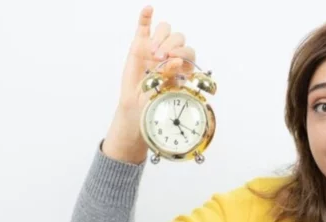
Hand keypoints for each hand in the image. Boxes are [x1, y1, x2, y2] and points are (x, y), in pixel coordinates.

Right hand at [103, 5, 196, 162]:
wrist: (136, 107)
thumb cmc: (155, 101)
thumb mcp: (165, 91)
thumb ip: (171, 76)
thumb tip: (177, 61)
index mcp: (183, 64)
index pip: (188, 51)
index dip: (183, 53)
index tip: (174, 60)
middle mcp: (171, 53)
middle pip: (178, 37)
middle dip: (171, 46)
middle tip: (160, 58)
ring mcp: (156, 46)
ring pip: (165, 29)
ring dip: (161, 38)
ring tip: (153, 52)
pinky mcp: (140, 44)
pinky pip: (144, 26)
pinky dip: (146, 16)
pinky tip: (148, 10)